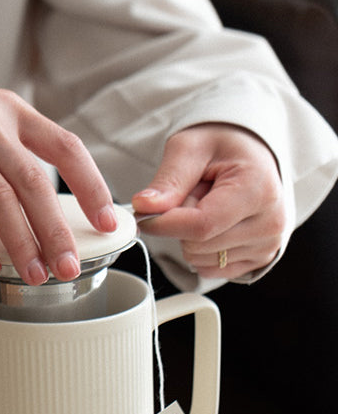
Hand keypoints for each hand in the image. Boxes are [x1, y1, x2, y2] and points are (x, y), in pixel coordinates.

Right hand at [0, 76, 116, 284]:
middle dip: (55, 230)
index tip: (108, 220)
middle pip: (34, 182)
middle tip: (69, 267)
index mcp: (15, 111)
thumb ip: (21, 145)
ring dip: (20, 242)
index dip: (91, 186)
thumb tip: (53, 202)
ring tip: (34, 274)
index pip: (66, 147)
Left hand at [132, 124, 285, 278]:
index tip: (144, 213)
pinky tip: (217, 222)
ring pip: (201, 260)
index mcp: (258, 190)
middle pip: (198, 246)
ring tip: (208, 204)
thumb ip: (169, 180)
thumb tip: (145, 207)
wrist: (251, 151)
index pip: (201, 225)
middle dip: (181, 222)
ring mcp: (269, 244)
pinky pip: (211, 269)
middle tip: (194, 194)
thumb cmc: (223, 144)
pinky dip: (203, 249)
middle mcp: (271, 222)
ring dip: (191, 235)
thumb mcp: (190, 148)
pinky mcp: (261, 258)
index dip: (163, 223)